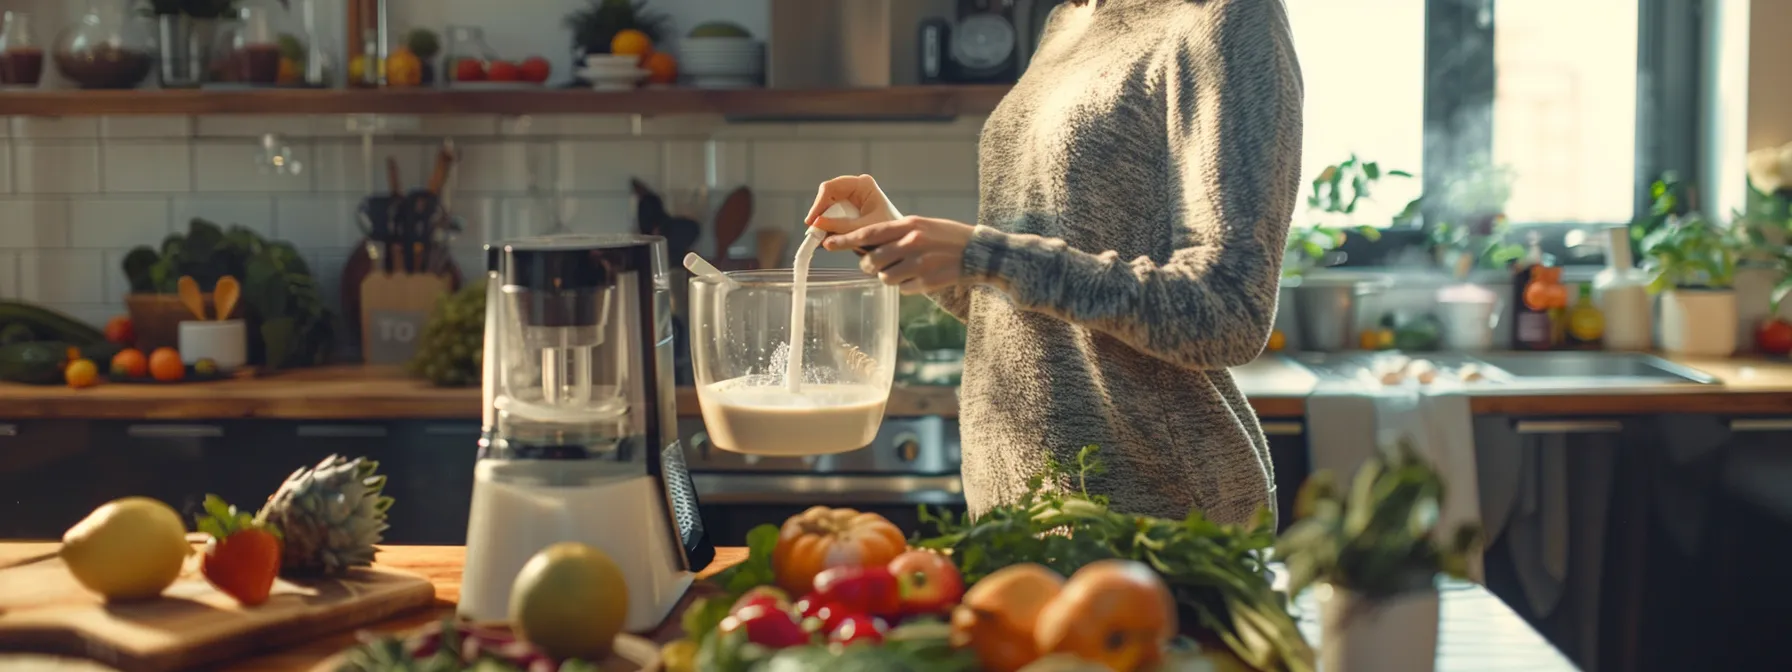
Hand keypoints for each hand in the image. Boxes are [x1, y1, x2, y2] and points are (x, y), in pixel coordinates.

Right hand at [804, 175, 902, 233]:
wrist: (904, 242)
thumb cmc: (892, 232)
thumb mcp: (864, 229)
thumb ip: (840, 227)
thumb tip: (817, 225)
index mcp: (862, 184)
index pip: (831, 188)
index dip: (818, 204)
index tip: (812, 222)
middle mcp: (856, 188)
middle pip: (827, 198)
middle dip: (820, 216)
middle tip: (814, 234)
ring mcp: (852, 199)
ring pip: (828, 209)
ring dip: (824, 224)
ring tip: (821, 239)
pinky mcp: (850, 212)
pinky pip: (833, 218)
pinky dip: (829, 229)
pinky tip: (827, 239)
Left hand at [822, 216, 974, 293]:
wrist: (978, 252)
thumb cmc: (945, 236)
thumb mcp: (920, 225)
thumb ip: (895, 234)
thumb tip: (864, 246)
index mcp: (908, 226)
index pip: (868, 234)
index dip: (845, 240)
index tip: (828, 244)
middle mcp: (912, 243)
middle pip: (872, 261)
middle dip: (870, 266)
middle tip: (878, 264)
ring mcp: (919, 264)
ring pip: (885, 278)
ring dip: (890, 276)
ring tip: (906, 268)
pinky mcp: (927, 282)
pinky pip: (903, 289)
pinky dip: (907, 285)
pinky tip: (921, 276)